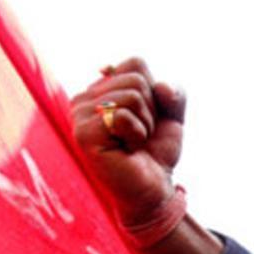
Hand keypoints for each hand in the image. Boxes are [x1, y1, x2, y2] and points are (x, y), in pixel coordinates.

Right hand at [70, 57, 185, 225]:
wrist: (153, 190)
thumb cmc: (156, 154)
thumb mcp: (172, 117)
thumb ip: (173, 93)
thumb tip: (162, 86)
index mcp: (100, 89)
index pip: (136, 63)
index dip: (154, 92)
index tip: (145, 119)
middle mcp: (84, 99)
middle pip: (136, 78)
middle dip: (151, 109)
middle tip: (139, 136)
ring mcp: (80, 116)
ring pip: (132, 95)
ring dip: (144, 124)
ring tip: (132, 143)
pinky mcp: (84, 134)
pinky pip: (122, 115)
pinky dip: (136, 134)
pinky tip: (126, 150)